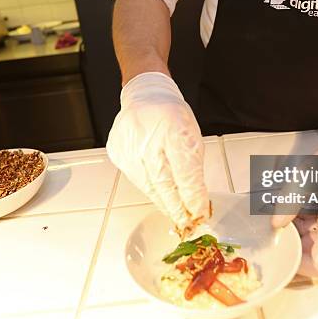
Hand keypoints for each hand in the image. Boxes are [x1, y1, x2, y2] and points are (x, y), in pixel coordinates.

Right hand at [107, 72, 209, 233]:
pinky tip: (158, 192)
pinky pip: (135, 178)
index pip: (184, 172)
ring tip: (175, 212)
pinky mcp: (118, 152)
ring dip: (163, 201)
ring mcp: (129, 145)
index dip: (192, 197)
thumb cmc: (172, 116)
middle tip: (187, 221)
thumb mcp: (192, 135)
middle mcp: (148, 137)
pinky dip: (149, 188)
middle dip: (177, 207)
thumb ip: (193, 167)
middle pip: (163, 183)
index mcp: (173, 128)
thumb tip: (196, 200)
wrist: (145, 96)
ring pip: (147, 185)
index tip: (200, 212)